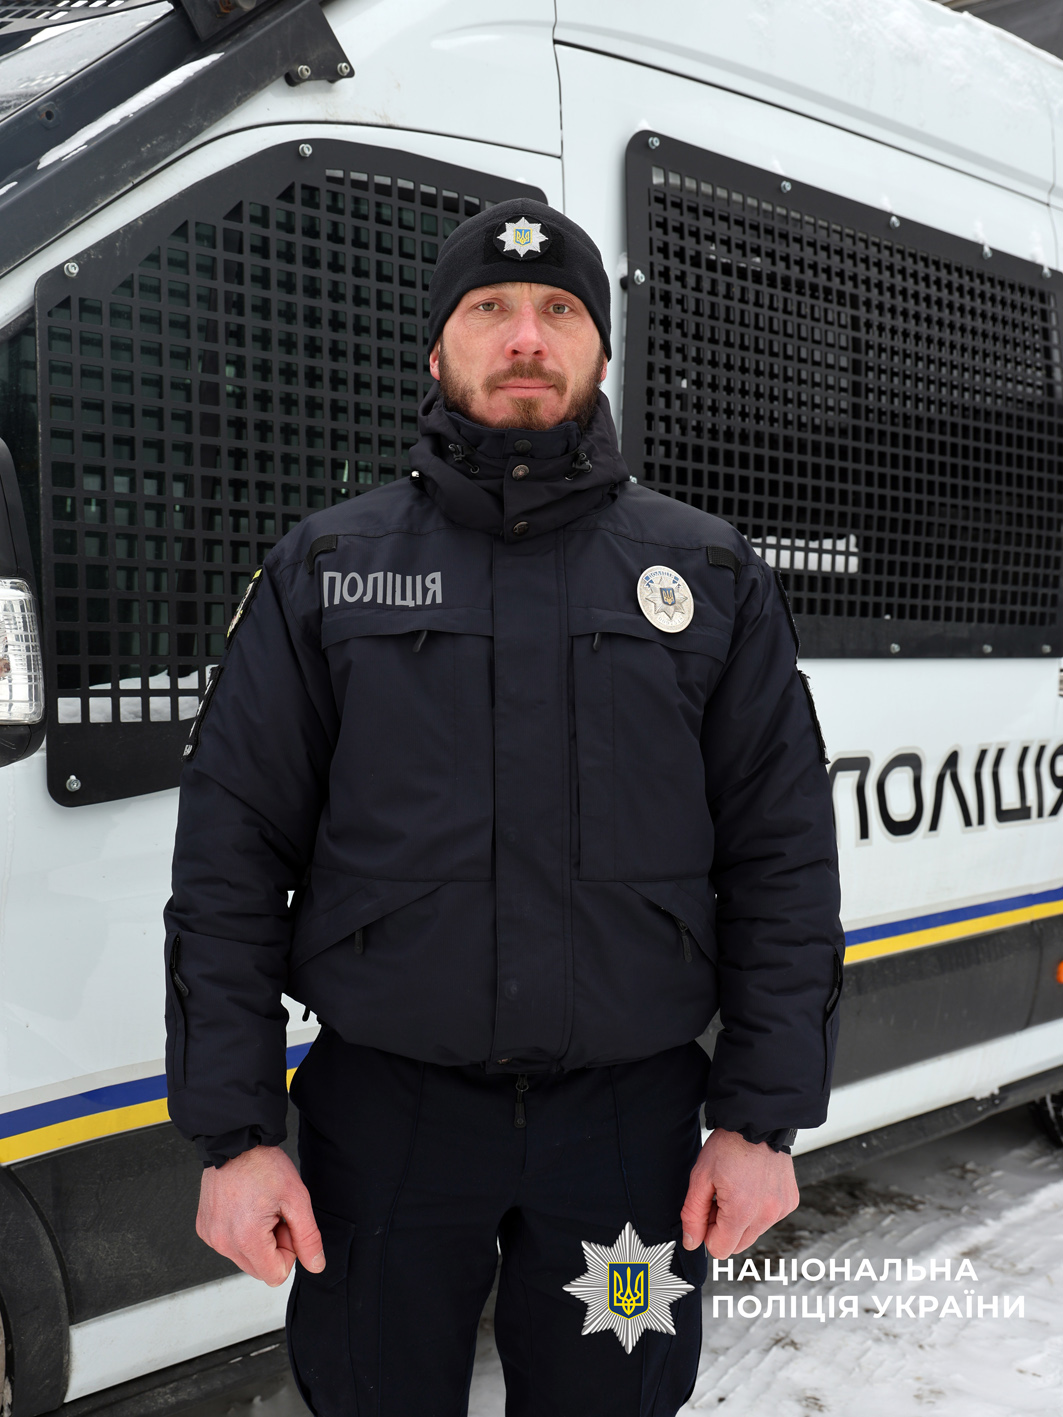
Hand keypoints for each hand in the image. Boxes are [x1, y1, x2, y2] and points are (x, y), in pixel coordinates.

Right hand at [196, 1143, 324, 1285]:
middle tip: (274, 1214)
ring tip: (259, 1208)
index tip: (286, 1224)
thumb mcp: (297, 1198)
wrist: (235, 1142)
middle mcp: (223, 1242)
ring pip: (245, 1258)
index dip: (289, 1252)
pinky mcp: (204, 1229)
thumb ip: (308, 1237)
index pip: (276, 1276)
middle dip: (273, 1246)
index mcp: (246, 1239)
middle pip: (260, 1270)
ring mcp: (211, 1236)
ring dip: (257, 1239)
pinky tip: (245, 1207)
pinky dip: (241, 1232)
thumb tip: (315, 1265)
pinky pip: (229, 1244)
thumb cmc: (263, 1164)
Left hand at [680, 1127, 798, 1258]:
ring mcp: (781, 1209)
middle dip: (725, 1228)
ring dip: (742, 1219)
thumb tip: (691, 1242)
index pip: (720, 1249)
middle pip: (738, 1245)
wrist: (757, 1121)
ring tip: (738, 1188)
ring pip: (754, 1232)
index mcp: (741, 1211)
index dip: (708, 1231)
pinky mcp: (790, 1201)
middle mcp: (766, 1214)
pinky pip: (769, 1218)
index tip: (708, 1210)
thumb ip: (693, 1215)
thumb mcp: (700, 1177)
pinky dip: (759, 1208)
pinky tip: (753, 1185)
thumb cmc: (729, 1145)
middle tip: (720, 1198)